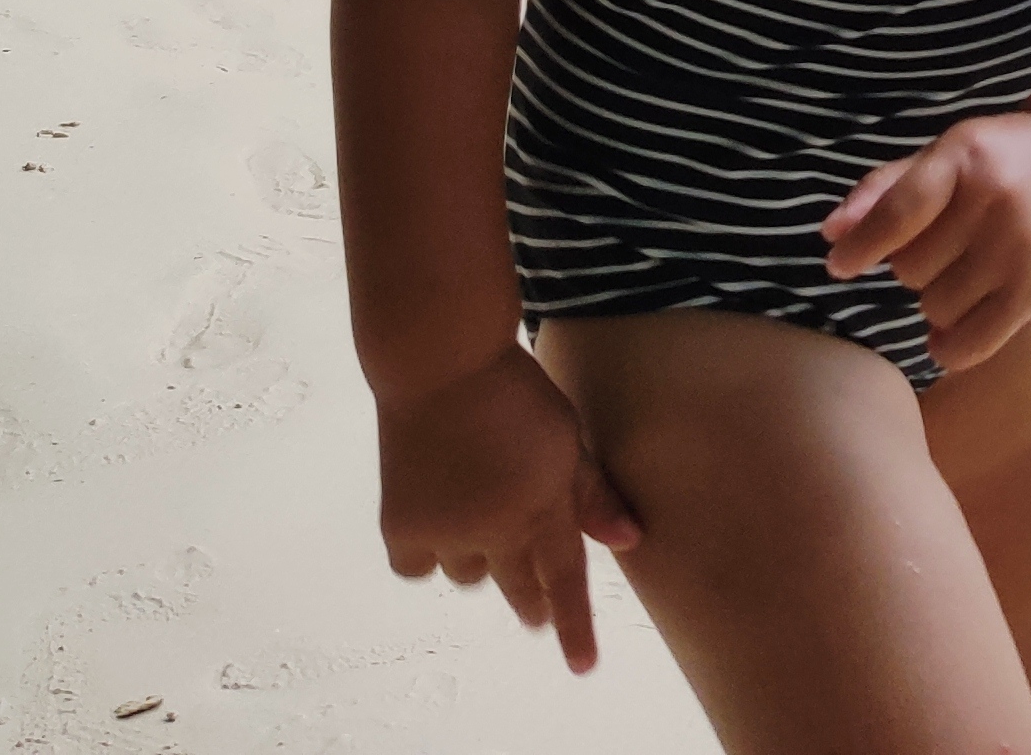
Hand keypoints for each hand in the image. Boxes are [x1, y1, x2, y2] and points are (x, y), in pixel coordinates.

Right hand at [374, 346, 640, 673]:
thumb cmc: (516, 392)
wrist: (441, 363)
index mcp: (543, 505)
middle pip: (518, 586)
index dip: (574, 627)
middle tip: (534, 609)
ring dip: (479, 557)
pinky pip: (420, 566)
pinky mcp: (401, 527)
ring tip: (480, 512)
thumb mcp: (568, 435)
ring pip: (469, 575)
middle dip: (531, 600)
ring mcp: (445, 532)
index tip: (583, 666)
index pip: (565, 580)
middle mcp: (495, 529)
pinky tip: (438, 526)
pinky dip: (430, 553)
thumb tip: (628, 541)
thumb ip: (593, 494)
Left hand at [821, 111, 1030, 371]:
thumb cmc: (995, 161)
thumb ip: (884, 190)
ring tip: (961, 271)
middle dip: (911, 263)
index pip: (901, 210)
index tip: (838, 266)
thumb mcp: (943, 155)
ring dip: (934, 297)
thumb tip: (831, 233)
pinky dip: (949, 345)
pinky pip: (973, 341)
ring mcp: (1021, 246)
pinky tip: (945, 334)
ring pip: (935, 305)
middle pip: (911, 267)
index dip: (862, 244)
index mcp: (966, 155)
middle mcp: (997, 199)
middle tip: (941, 245)